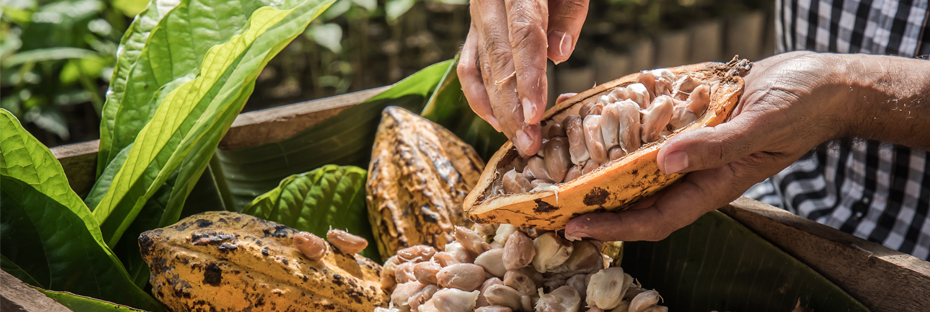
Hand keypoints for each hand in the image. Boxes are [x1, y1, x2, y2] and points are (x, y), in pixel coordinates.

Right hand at [457, 0, 589, 156]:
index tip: (535, 114)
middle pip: (498, 61)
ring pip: (481, 69)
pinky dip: (479, 96)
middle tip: (529, 144)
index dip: (528, 78)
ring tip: (518, 141)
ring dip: (498, 110)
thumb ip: (569, 11)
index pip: (523, 36)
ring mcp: (476, 17)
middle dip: (512, 108)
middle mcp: (488, 3)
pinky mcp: (474, 29)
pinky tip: (496, 121)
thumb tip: (558, 54)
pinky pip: (468, 66)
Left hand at [564, 51, 855, 240]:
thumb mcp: (760, 126)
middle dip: (596, 204)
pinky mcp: (689, 121)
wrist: (820, 82)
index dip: (614, 227)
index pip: (655, 218)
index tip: (575, 225)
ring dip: (602, 166)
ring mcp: (690, 147)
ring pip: (637, 165)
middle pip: (636, 198)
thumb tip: (665, 162)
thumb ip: (717, 147)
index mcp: (712, 186)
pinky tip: (595, 116)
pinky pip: (650, 129)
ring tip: (561, 162)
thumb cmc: (801, 108)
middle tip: (551, 199)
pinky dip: (623, 126)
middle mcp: (694, 171)